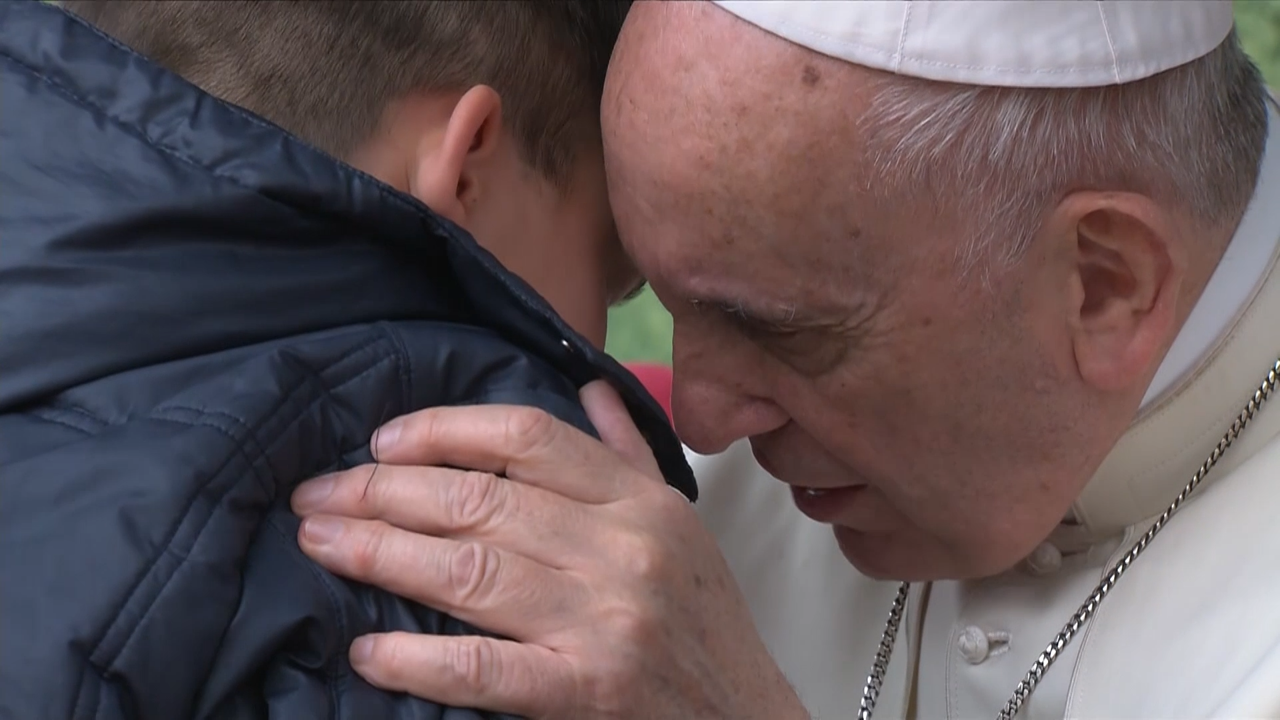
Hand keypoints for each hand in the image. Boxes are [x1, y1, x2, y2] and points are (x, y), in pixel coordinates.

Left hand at [290, 381, 806, 719]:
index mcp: (640, 501)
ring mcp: (603, 621)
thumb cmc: (704, 621)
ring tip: (320, 543)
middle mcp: (623, 549)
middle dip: (383, 491)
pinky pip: (483, 668)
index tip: (382, 441)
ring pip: (469, 571)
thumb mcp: (680, 524)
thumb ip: (627, 454)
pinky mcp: (584, 693)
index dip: (444, 430)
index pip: (527, 436)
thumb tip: (589, 386)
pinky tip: (366, 650)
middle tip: (317, 494)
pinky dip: (416, 659)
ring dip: (378, 554)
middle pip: (481, 498)